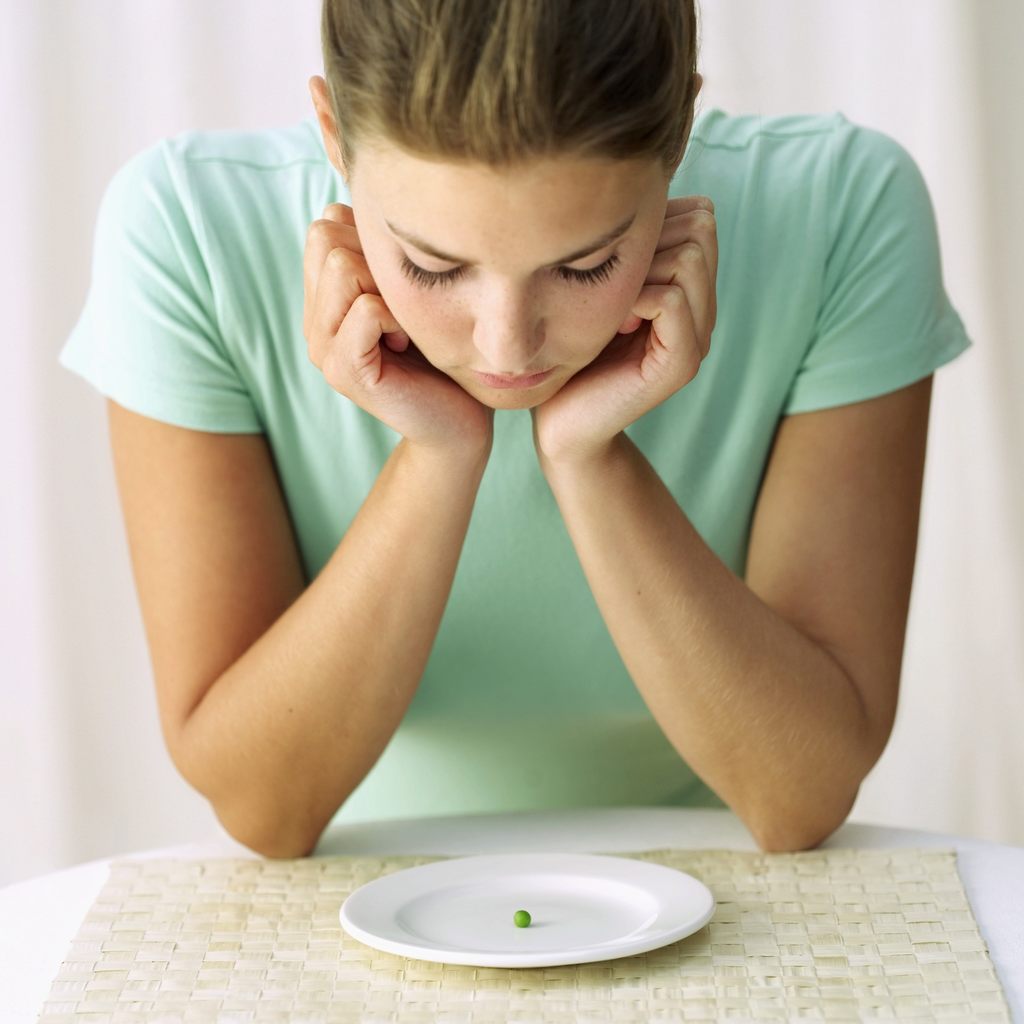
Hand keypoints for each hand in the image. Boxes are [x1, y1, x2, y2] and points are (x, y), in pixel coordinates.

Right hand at [303, 203, 492, 454]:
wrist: (459, 422)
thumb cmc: (444, 353)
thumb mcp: (413, 291)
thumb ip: (383, 252)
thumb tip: (363, 195)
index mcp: (323, 299)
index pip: (325, 224)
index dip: (372, 241)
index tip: (403, 286)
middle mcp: (313, 321)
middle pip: (326, 236)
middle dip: (377, 260)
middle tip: (407, 307)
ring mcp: (322, 349)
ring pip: (341, 266)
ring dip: (388, 288)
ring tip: (406, 326)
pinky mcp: (345, 372)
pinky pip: (365, 309)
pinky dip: (397, 316)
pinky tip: (409, 343)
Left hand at [531, 195, 717, 463]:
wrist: (560, 425)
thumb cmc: (568, 352)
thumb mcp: (594, 286)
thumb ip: (623, 248)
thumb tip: (630, 188)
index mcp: (690, 290)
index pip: (700, 215)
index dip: (655, 220)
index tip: (609, 257)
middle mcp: (704, 310)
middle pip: (700, 228)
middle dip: (649, 239)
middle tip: (607, 279)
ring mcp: (698, 339)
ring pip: (690, 257)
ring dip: (640, 268)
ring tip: (611, 302)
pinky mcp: (680, 365)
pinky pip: (670, 299)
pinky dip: (635, 297)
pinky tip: (611, 320)